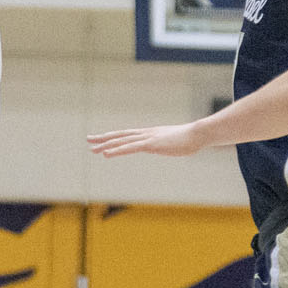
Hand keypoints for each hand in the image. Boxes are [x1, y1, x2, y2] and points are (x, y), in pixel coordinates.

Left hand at [87, 122, 206, 158]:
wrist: (199, 134)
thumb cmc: (191, 140)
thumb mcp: (175, 143)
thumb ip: (170, 145)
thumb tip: (171, 147)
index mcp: (150, 134)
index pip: (127, 135)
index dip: (113, 136)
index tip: (102, 139)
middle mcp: (146, 134)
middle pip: (120, 135)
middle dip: (104, 138)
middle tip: (89, 140)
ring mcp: (147, 138)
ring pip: (121, 140)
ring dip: (106, 144)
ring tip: (93, 148)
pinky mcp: (151, 144)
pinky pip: (130, 148)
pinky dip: (116, 150)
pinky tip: (106, 154)